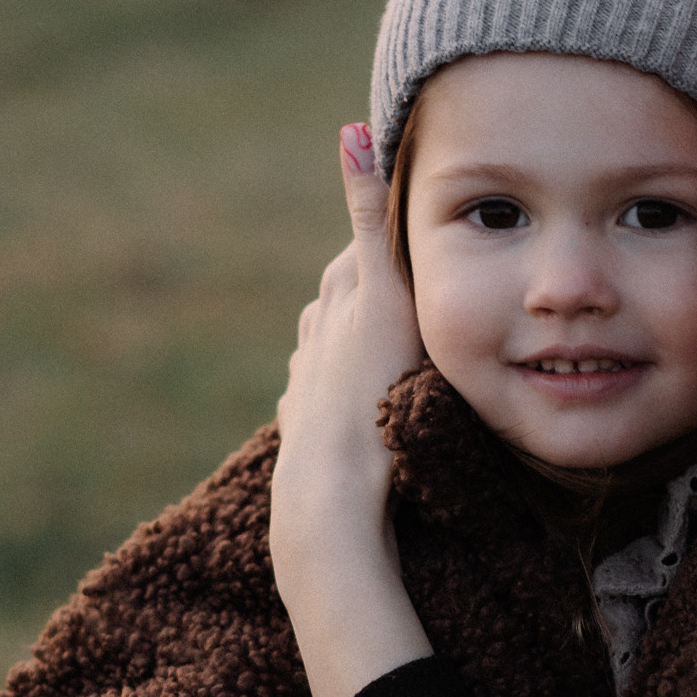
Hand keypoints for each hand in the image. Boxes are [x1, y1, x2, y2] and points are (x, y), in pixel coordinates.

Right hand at [268, 125, 433, 696]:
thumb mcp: (360, 499)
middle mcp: (316, 344)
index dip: (349, 313)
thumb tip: (358, 562)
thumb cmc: (346, 533)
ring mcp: (335, 322)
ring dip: (366, 229)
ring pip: (352, 268)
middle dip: (355, 270)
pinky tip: (363, 135)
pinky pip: (367, 233)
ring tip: (380, 174)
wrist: (322, 517)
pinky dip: (364, 185)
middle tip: (376, 227)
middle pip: (341, 290)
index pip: (334, 326)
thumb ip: (359, 498)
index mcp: (317, 381)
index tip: (363, 298)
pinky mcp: (363, 305)